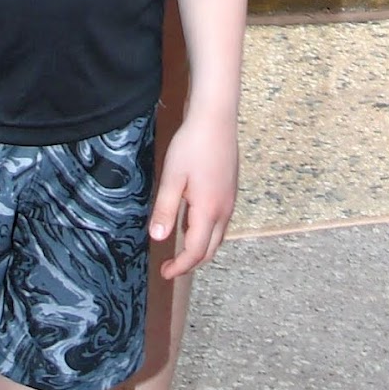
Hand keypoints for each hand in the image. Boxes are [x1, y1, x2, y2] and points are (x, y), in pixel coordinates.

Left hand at [148, 101, 238, 275]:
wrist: (216, 117)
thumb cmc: (192, 145)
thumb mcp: (172, 177)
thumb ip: (165, 209)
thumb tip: (158, 238)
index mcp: (208, 210)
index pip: (196, 251)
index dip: (180, 266)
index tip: (164, 272)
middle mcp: (224, 209)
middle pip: (211, 249)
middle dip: (192, 262)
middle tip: (172, 265)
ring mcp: (230, 199)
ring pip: (218, 235)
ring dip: (201, 246)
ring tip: (180, 245)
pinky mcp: (230, 189)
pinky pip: (221, 221)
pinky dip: (207, 231)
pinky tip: (193, 220)